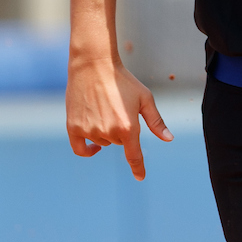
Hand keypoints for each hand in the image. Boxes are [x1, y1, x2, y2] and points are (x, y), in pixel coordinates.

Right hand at [66, 56, 172, 180]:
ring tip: (105, 108)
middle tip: (118, 109)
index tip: (140, 176)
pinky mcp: (73, 127)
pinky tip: (94, 147)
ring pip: (102, 142)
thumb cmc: (123, 81)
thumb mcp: (145, 99)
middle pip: (119, 143)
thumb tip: (168, 139)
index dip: (138, 168)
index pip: (134, 156)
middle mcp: (108, 132)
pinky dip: (88, 150)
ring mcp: (89, 130)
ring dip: (106, 132)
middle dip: (121, 131)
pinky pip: (80, 148)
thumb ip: (156, 122)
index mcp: (128, 127)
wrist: (93, 65)